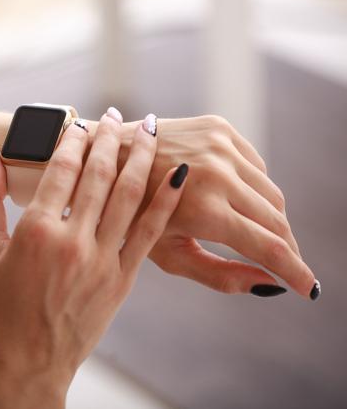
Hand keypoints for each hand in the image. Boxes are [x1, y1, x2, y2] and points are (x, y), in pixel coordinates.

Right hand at [0, 110, 187, 408]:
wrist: (26, 365)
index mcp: (35, 231)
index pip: (60, 170)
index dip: (73, 141)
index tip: (81, 123)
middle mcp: (72, 240)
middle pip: (99, 175)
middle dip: (111, 138)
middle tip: (119, 114)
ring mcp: (101, 260)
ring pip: (128, 196)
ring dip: (142, 157)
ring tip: (151, 127)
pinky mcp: (122, 279)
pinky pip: (148, 233)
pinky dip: (166, 202)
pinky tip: (178, 177)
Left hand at [119, 115, 317, 299]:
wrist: (106, 159)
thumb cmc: (129, 215)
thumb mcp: (170, 254)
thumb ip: (220, 274)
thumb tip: (269, 285)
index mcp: (203, 209)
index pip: (268, 246)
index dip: (295, 271)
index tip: (310, 290)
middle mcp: (218, 173)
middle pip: (276, 220)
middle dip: (285, 247)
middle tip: (285, 265)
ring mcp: (220, 146)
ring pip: (271, 193)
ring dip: (272, 219)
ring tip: (256, 235)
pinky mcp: (220, 128)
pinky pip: (257, 166)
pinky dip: (254, 188)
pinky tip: (235, 199)